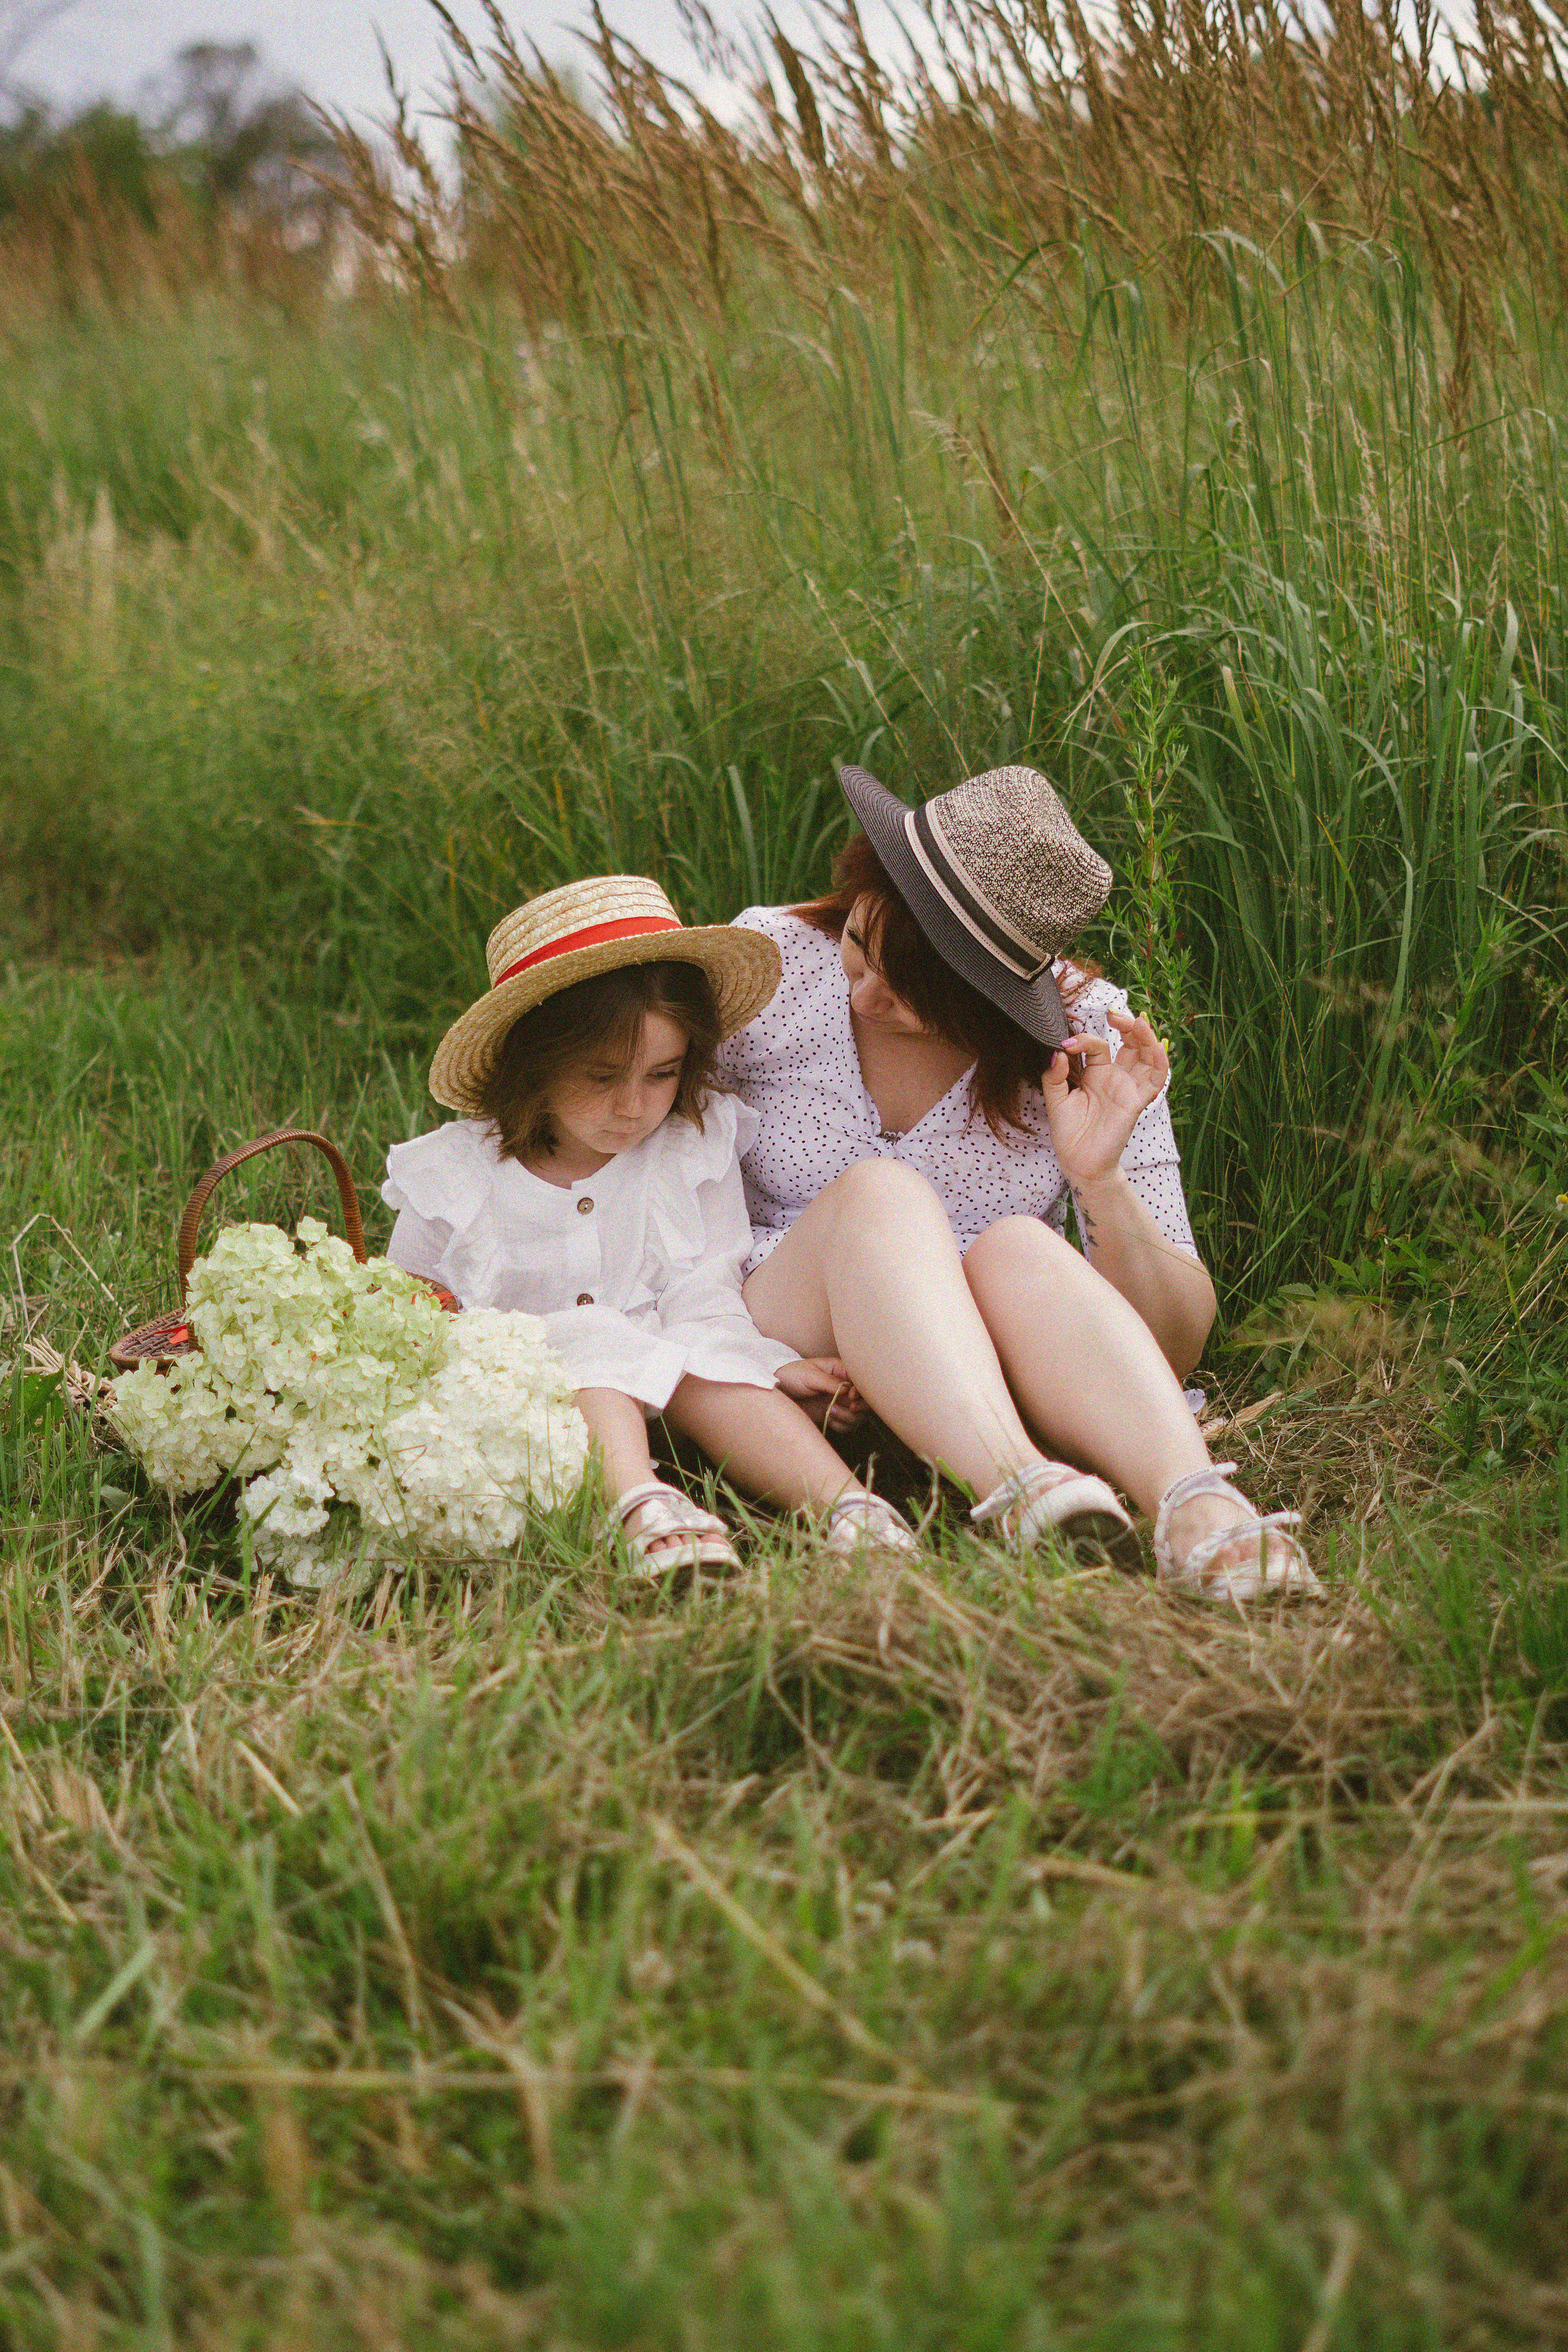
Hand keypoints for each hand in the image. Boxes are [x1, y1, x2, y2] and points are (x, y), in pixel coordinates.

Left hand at [776, 1355, 866, 1432]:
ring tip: (830, 1411)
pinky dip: (840, 1425)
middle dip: (861, 1406)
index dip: (861, 1390)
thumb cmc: (791, 1375)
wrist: (776, 1392)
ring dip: (847, 1417)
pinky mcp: (832, 1416)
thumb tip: (848, 1389)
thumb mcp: (809, 1375)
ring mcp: (838, 1403)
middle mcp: (843, 1388)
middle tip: (851, 1408)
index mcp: (840, 1371)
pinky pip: (846, 1426)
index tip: (851, 1396)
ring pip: (857, 1416)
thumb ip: (829, 1382)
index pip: (861, 1381)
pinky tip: (828, 1418)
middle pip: (865, 1401)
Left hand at [1040, 1008, 1169, 1192]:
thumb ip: (1055, 1075)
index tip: (1065, 1044)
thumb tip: (1058, 1052)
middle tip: (1114, 1014)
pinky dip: (1160, 1061)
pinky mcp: (1137, 1101)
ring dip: (1146, 1036)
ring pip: (1147, 1055)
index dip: (1083, 1039)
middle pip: (1130, 1043)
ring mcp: (1128, 1088)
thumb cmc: (1069, 1132)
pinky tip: (1155, 1045)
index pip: (1097, 1045)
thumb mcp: (1055, 1099)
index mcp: (1095, 1074)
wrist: (1079, 1161)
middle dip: (1126, 1025)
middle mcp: (1115, 1077)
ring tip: (1137, 1021)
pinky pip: (1156, 1079)